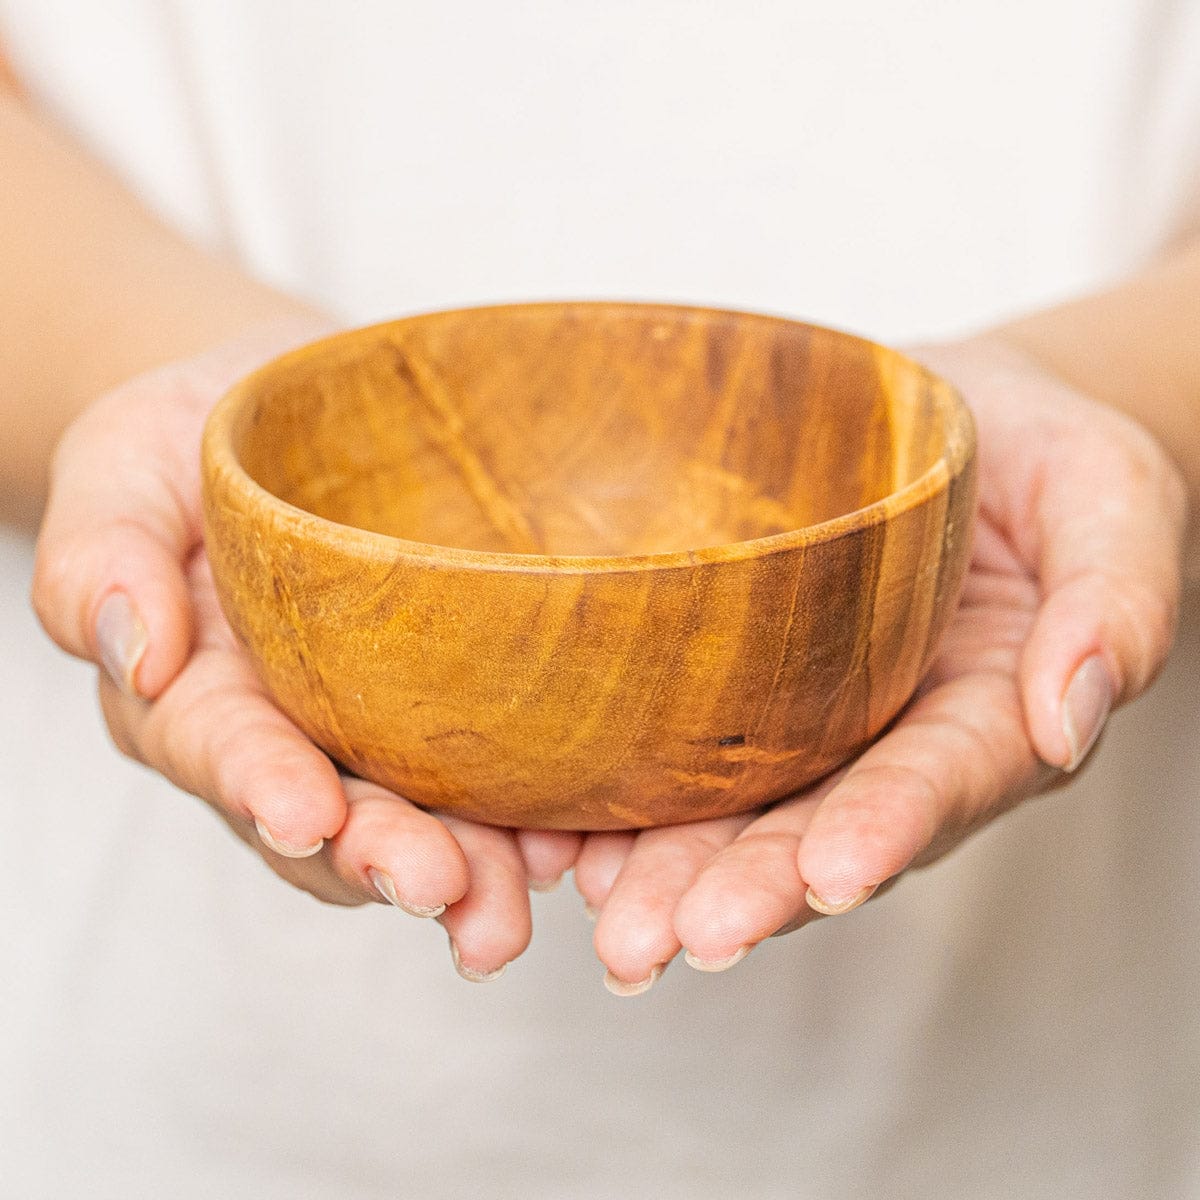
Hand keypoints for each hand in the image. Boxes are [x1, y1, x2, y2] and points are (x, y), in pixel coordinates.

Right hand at [31, 321, 579, 978]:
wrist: (300, 413)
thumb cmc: (197, 437)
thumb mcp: (121, 467)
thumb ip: (102, 557)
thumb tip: (129, 654)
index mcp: (200, 692)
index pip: (226, 751)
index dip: (264, 787)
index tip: (309, 816)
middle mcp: (293, 734)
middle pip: (335, 819)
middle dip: (387, 859)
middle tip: (444, 890)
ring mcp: (377, 732)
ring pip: (420, 820)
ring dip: (470, 870)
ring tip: (519, 895)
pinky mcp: (450, 709)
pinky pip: (490, 775)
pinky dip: (532, 813)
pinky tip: (572, 837)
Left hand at [573, 336, 1186, 992]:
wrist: (957, 423)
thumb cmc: (1046, 459)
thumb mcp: (1111, 505)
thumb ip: (1112, 609)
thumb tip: (1072, 719)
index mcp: (985, 713)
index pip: (938, 782)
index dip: (888, 829)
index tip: (833, 873)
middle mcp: (887, 740)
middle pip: (817, 829)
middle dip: (745, 889)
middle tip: (663, 942)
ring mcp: (810, 720)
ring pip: (737, 812)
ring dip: (669, 871)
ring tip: (606, 916)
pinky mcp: (745, 686)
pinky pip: (683, 751)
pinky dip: (622, 801)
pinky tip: (566, 839)